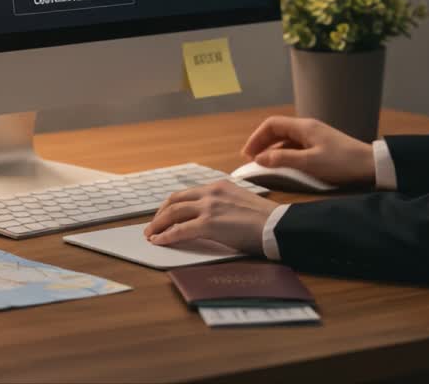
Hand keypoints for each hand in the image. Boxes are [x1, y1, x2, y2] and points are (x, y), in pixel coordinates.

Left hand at [143, 180, 278, 254]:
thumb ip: (224, 206)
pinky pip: (180, 230)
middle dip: (160, 213)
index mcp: (219, 186)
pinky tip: (160, 242)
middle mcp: (211, 193)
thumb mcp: (241, 203)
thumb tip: (212, 220)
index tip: (166, 213)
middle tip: (153, 225)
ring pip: (173, 213)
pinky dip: (166, 236)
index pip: (188, 193)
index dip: (173, 205)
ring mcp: (209, 207)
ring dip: (158, 224)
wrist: (277, 225)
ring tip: (151, 234)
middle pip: (175, 200)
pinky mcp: (209, 224)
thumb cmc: (266, 220)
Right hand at [241, 115, 375, 186]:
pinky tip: (282, 165)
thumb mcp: (309, 163)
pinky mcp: (321, 146)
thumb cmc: (340, 163)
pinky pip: (295, 146)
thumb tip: (259, 158)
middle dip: (261, 143)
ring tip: (263, 164)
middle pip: (277, 130)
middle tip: (251, 160)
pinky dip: (284, 153)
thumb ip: (282, 159)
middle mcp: (307, 128)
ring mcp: (315, 136)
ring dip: (272, 149)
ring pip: (286, 139)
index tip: (247, 154)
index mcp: (304, 127)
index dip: (256, 138)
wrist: (371, 166)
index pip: (271, 124)